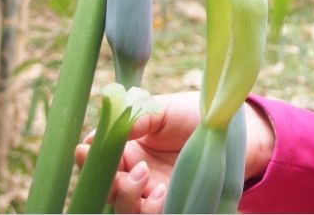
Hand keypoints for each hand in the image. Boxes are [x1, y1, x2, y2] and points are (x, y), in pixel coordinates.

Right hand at [74, 91, 276, 213]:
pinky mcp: (172, 204)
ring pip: (124, 207)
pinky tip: (160, 192)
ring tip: (144, 174)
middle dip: (105, 182)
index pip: (98, 160)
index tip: (85, 150)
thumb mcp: (162, 109)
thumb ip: (136, 119)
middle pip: (107, 189)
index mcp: (129, 150)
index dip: (88, 158)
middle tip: (118, 170)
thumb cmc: (193, 114)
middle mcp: (137, 174)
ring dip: (126, 195)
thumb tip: (107, 131)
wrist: (227, 128)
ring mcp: (153, 192)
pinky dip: (150, 208)